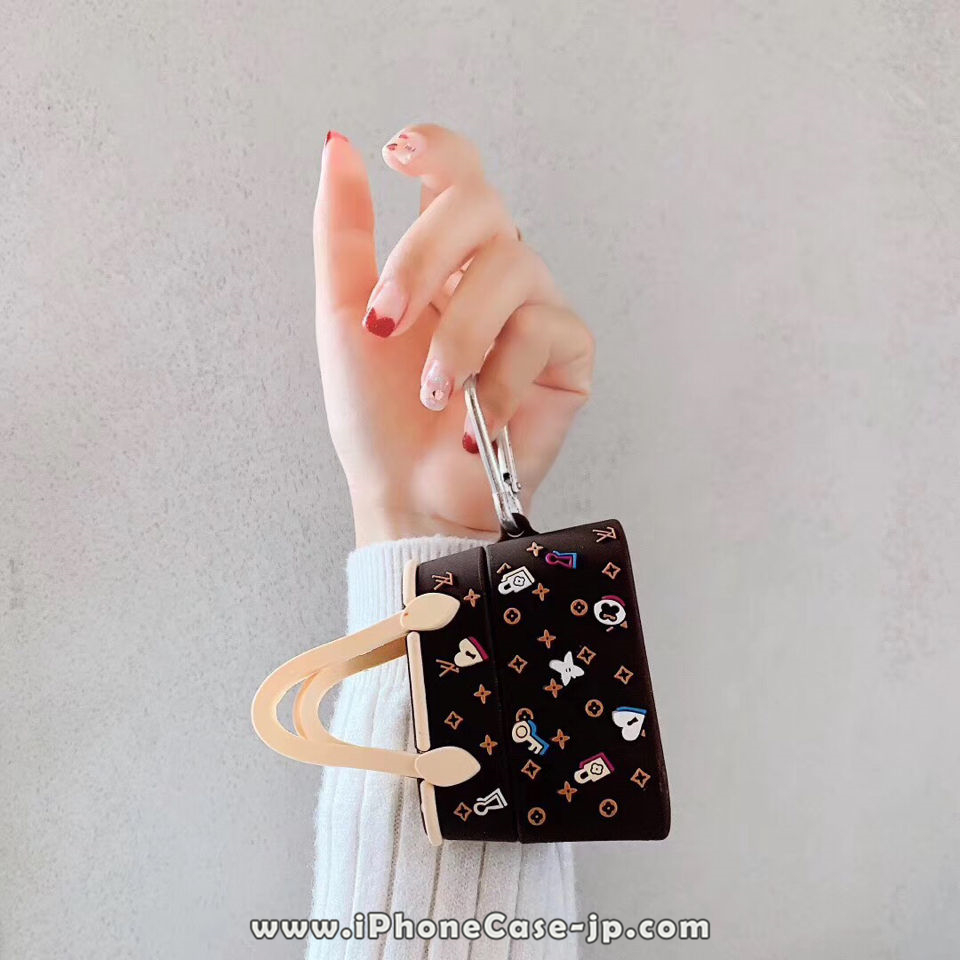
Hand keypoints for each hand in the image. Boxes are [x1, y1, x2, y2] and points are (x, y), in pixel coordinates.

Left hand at [314, 124, 593, 545]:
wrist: (412, 494)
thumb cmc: (378, 417)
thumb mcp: (345, 317)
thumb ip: (344, 233)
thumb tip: (338, 148)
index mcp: (444, 260)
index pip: (459, 176)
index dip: (438, 149)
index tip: (397, 154)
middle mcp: (494, 274)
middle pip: (481, 206)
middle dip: (424, 257)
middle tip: (387, 321)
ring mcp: (535, 309)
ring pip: (511, 270)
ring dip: (458, 336)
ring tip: (435, 392)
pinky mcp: (569, 354)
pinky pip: (542, 331)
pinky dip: (499, 378)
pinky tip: (479, 419)